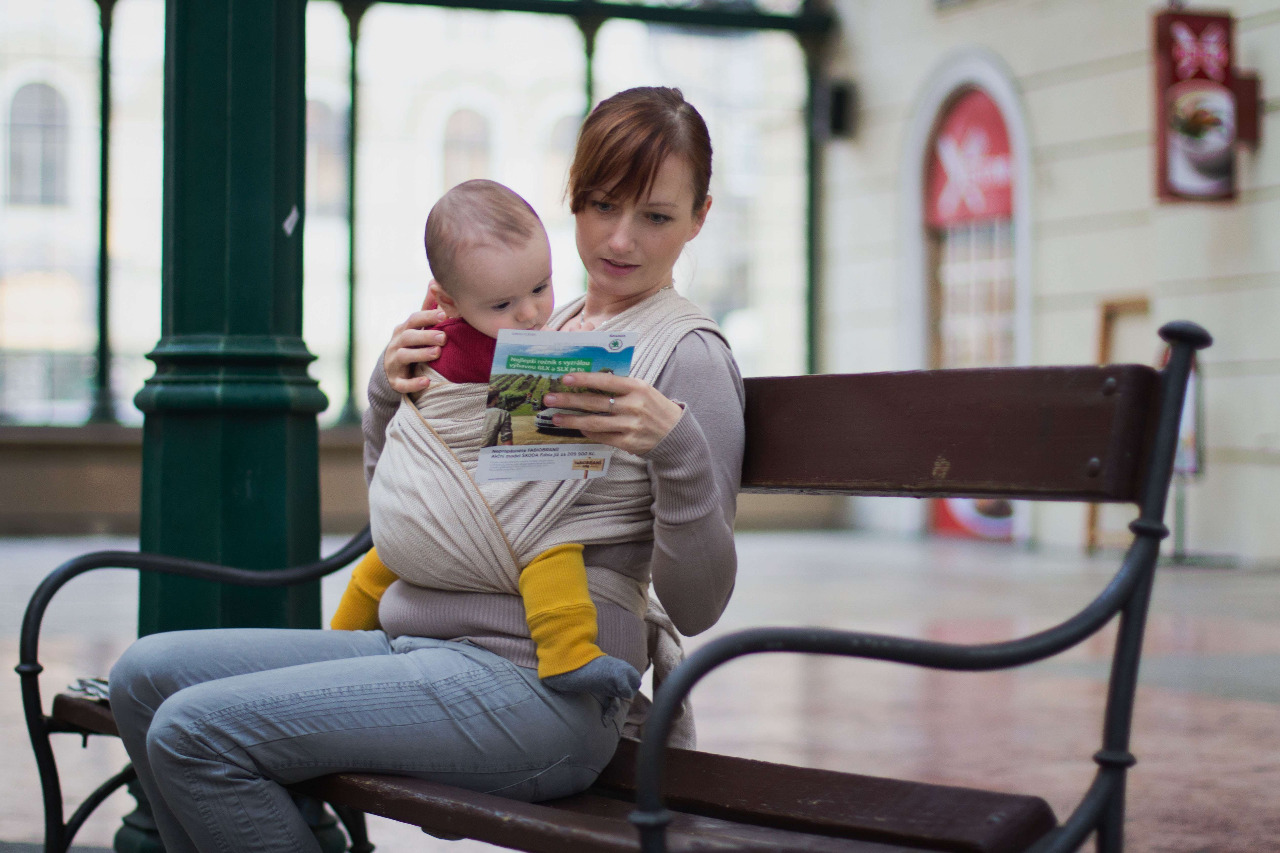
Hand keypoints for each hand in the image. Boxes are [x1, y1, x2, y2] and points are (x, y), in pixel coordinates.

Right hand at [383, 306, 448, 393]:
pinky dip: (414, 383)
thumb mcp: (415, 328)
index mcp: (403, 330)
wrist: (390, 372)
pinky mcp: (395, 381)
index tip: (444, 315)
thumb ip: (426, 307)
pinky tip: (426, 382)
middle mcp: (396, 344)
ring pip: (404, 357)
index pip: (414, 320)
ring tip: (437, 353)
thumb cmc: (410, 345)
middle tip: (444, 337)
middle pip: (408, 337)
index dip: (428, 316)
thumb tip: (435, 281)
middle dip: (426, 336)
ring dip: (421, 354)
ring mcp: (394, 363)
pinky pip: (402, 383)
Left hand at [542, 373, 682, 456]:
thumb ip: (620, 386)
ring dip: (572, 420)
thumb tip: (588, 381)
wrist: (675, 434)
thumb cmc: (654, 407)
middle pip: (595, 403)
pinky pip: (602, 437)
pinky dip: (588, 432)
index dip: (584, 379)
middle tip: (549, 399)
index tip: (565, 378)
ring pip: (595, 423)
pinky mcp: (628, 442)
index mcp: (637, 387)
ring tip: (556, 418)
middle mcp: (634, 406)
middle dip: (569, 401)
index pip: (606, 381)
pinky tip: (577, 428)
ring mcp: (631, 426)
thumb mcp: (642, 390)